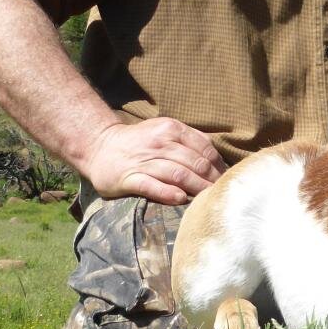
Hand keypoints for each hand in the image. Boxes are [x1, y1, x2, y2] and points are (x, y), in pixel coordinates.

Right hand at [83, 117, 227, 204]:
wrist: (101, 147)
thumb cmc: (140, 141)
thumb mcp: (165, 131)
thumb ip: (190, 140)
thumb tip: (217, 159)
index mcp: (171, 129)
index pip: (204, 147)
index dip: (218, 165)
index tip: (226, 179)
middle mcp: (159, 143)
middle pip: (194, 163)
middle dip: (211, 180)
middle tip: (221, 194)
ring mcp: (143, 161)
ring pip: (178, 174)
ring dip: (197, 188)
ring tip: (208, 200)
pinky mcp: (129, 178)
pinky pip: (152, 186)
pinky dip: (168, 193)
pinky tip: (181, 199)